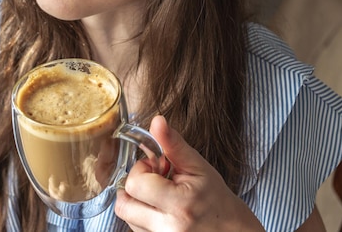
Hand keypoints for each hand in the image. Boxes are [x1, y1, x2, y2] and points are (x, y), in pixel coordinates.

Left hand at [114, 116, 263, 231]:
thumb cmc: (218, 201)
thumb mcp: (199, 168)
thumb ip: (173, 144)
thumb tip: (157, 121)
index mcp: (180, 204)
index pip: (135, 184)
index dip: (141, 170)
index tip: (156, 168)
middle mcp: (168, 228)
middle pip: (123, 205)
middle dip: (133, 187)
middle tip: (154, 182)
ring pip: (127, 217)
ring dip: (137, 202)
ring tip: (161, 196)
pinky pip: (136, 228)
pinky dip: (142, 216)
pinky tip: (161, 210)